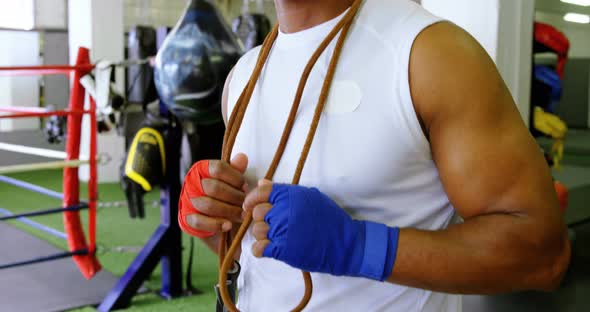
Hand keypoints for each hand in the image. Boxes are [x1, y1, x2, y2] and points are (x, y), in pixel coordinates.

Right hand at [178, 153, 248, 237]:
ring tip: (241, 215)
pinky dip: (216, 224)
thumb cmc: (225, 197)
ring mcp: (187, 200)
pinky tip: (228, 225)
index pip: (218, 168)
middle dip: (234, 197)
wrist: (216, 220)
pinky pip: (200, 222)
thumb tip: (242, 158)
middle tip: (246, 204)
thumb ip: (236, 171)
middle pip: (214, 187)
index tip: (245, 187)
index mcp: (202, 169)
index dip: (235, 178)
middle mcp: (191, 182)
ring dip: (229, 211)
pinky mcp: (186, 218)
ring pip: (208, 205)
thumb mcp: (232, 182)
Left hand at [243, 181, 399, 280]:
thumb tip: (261, 183)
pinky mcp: (283, 250)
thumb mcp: (310, 197)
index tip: (249, 206)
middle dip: (261, 220)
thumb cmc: (330, 219)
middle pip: (257, 213)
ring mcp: (283, 230)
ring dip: (263, 236)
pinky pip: (258, 249)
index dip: (251, 199)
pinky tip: (271, 249)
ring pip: (256, 231)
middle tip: (272, 225)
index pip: (261, 192)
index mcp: (291, 195)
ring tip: (276, 238)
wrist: (345, 244)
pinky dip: (261, 250)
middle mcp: (285, 210)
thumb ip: (285, 191)